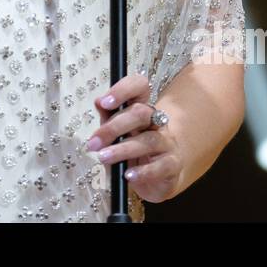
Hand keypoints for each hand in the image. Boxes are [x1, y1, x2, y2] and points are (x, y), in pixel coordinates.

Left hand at [88, 72, 181, 203]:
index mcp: (141, 109)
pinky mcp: (173, 164)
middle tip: (94, 142)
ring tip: (103, 157)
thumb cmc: (132, 154)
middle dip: (114, 126)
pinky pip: (161, 165)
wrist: (156, 179)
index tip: (104, 102)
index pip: (140, 87)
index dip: (123, 90)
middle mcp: (157, 122)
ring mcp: (167, 143)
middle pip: (141, 113)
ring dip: (123, 149)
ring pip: (148, 140)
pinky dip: (143, 171)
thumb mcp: (114, 136)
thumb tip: (98, 101)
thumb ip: (107, 119)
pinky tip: (128, 175)